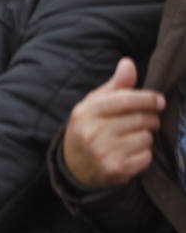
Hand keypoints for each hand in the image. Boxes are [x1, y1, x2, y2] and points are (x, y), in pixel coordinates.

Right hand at [62, 57, 163, 188]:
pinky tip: (130, 153)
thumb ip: (115, 86)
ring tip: (132, 139)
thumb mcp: (94, 105)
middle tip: (147, 121)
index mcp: (86, 112)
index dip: (147, 99)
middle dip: (150, 119)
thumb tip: (128, 63)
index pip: (125, 100)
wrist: (73, 166)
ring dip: (146, 137)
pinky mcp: (116, 169)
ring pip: (146, 138)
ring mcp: (104, 152)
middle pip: (140, 119)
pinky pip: (146, 157)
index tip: (159, 101)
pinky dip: (144, 155)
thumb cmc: (88, 129)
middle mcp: (93, 132)